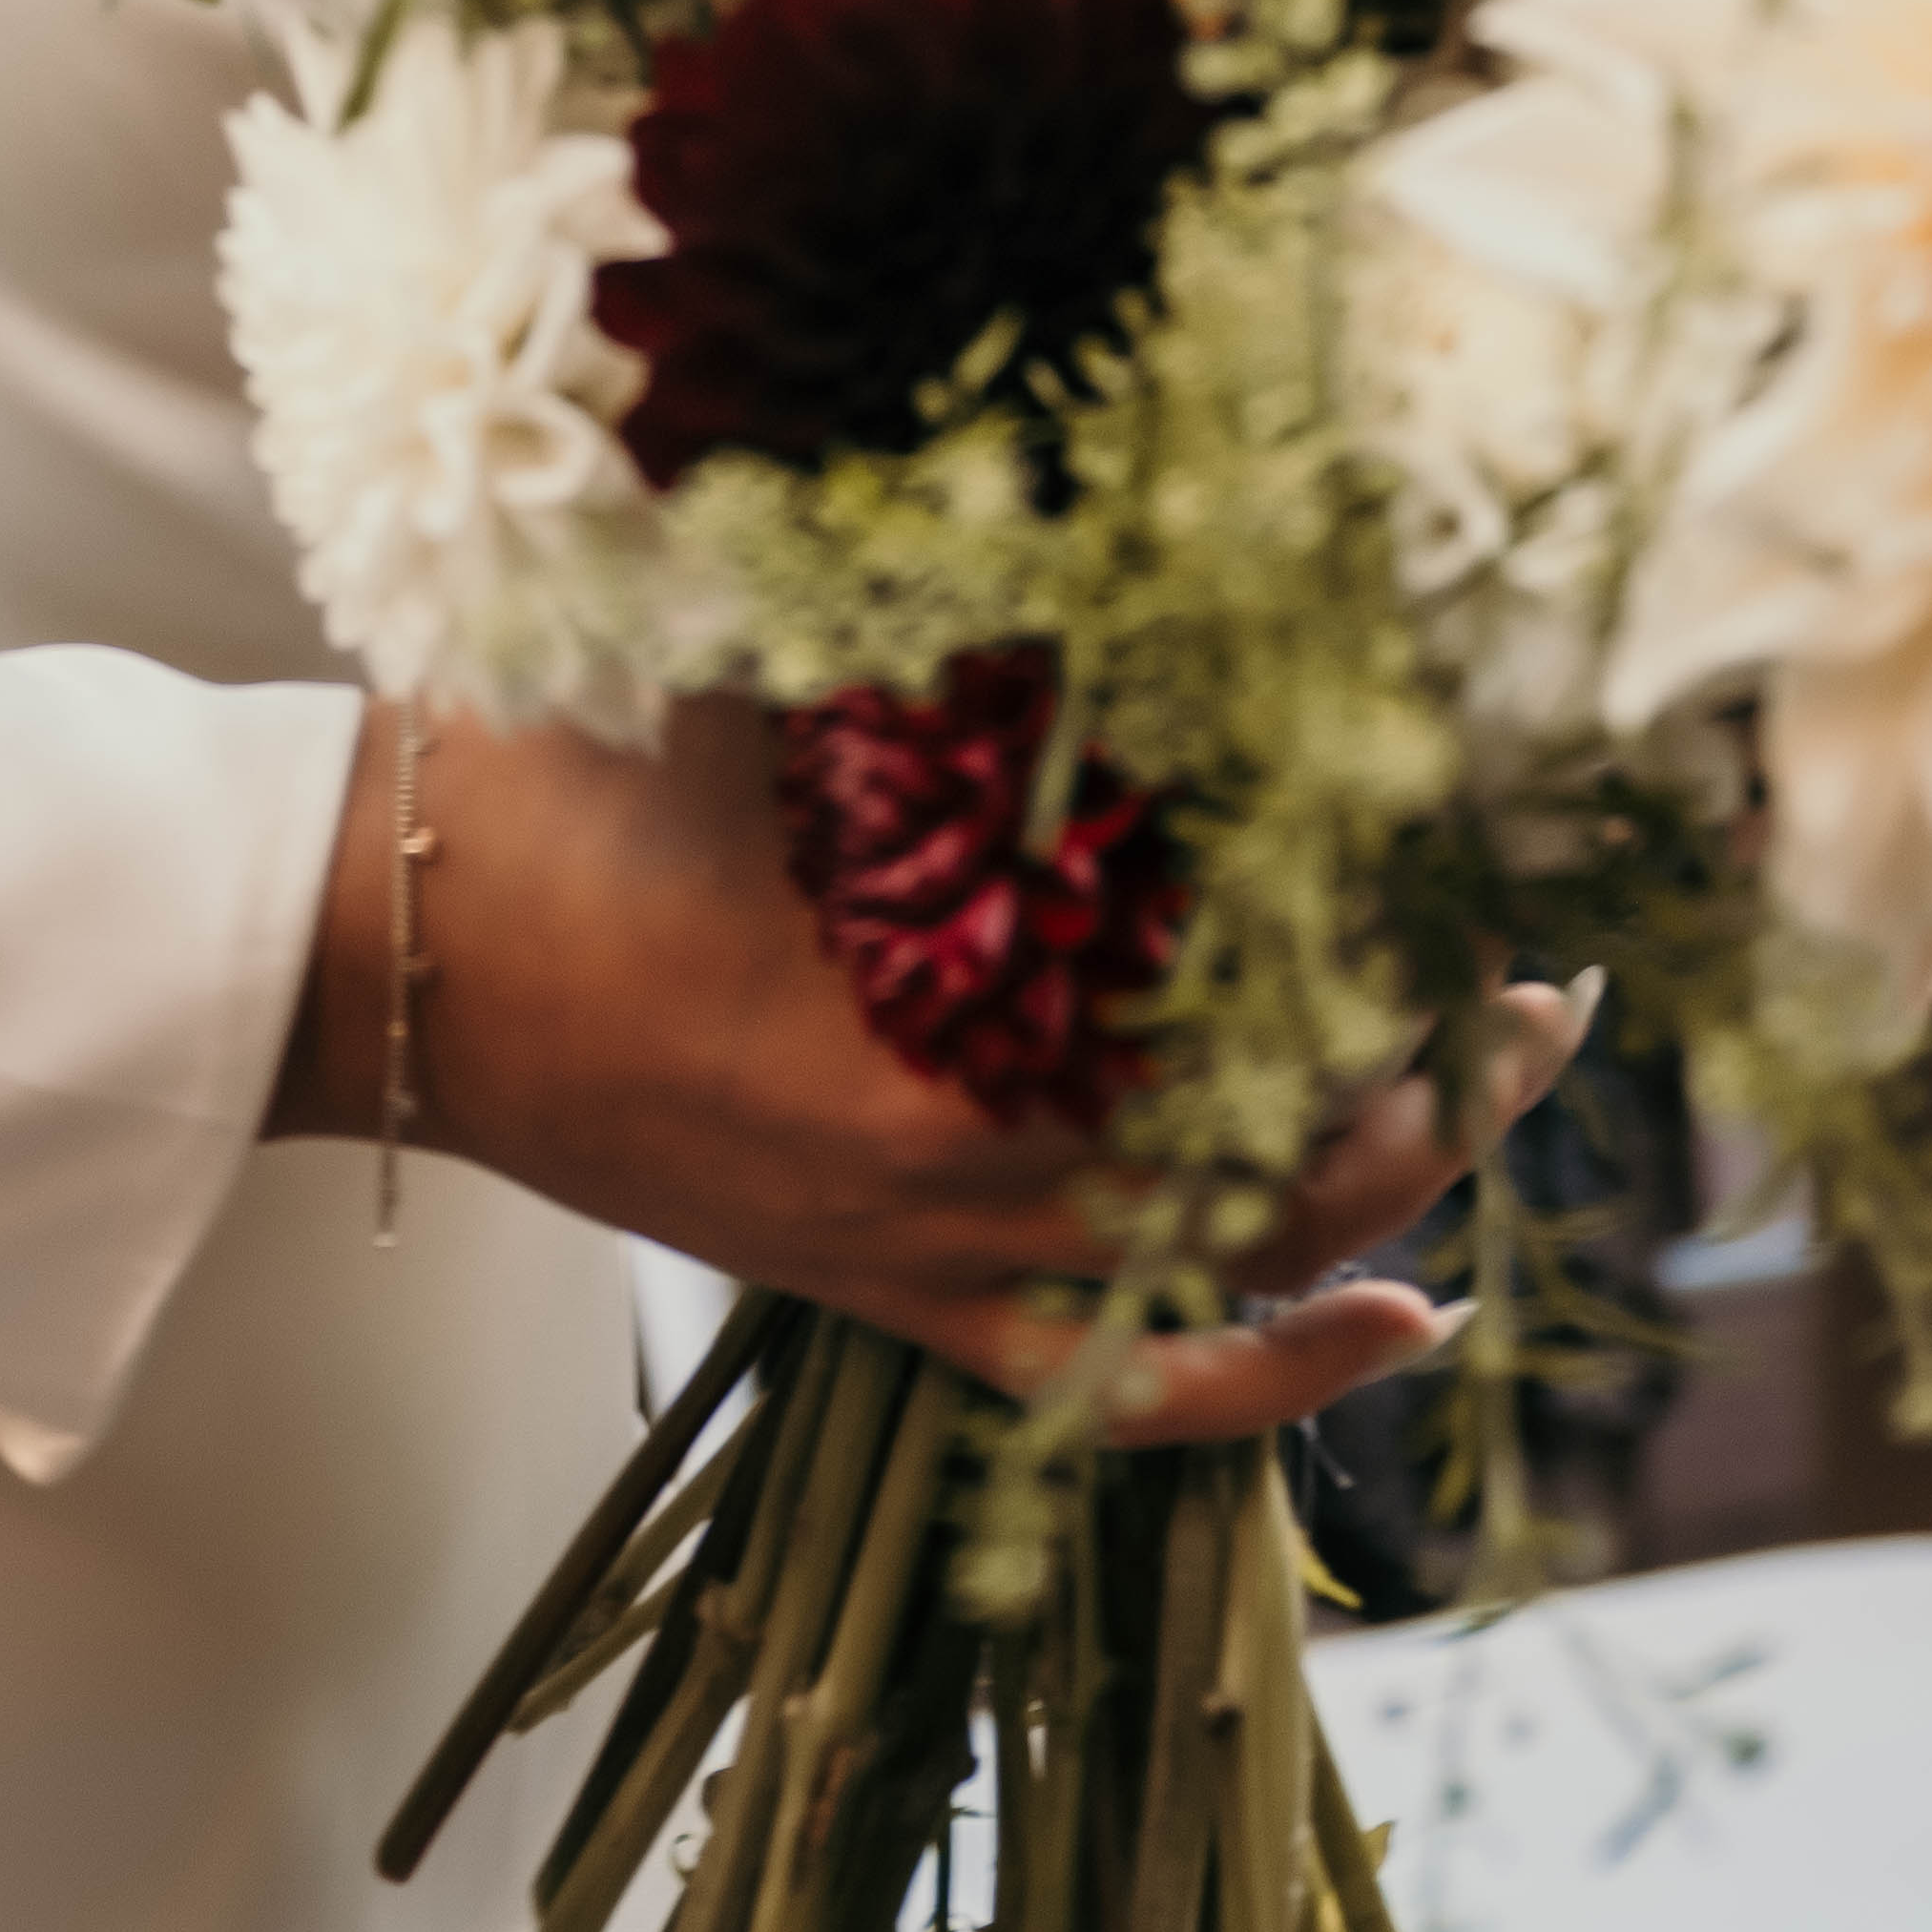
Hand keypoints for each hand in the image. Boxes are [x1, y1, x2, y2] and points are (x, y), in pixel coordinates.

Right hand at [275, 691, 1588, 1444]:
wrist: (379, 940)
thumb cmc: (563, 773)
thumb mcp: (778, 672)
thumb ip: (960, 647)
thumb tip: (1151, 550)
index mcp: (933, 1007)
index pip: (1228, 999)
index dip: (1374, 953)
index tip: (1487, 865)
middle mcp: (954, 1161)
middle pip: (1263, 1147)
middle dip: (1431, 1068)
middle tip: (1553, 979)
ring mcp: (919, 1253)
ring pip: (1218, 1263)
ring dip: (1383, 1188)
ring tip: (1506, 1090)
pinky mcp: (881, 1295)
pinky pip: (1106, 1381)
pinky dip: (1262, 1366)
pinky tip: (1395, 1317)